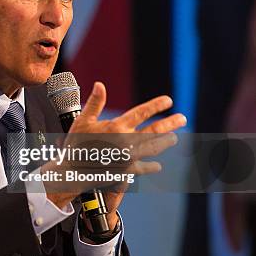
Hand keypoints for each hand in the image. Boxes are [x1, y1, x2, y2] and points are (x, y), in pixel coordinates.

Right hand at [43, 82, 186, 219]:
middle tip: (182, 118)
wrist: (73, 171)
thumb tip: (100, 84)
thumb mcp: (83, 120)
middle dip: (170, 123)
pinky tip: (157, 165)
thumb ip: (95, 102)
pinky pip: (145, 168)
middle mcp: (127, 141)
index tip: (168, 101)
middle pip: (155, 130)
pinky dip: (152, 166)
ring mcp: (129, 157)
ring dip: (165, 142)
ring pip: (154, 148)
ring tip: (173, 138)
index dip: (156, 105)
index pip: (142, 112)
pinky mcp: (127, 171)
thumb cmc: (75, 144)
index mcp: (117, 126)